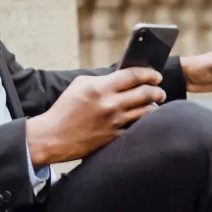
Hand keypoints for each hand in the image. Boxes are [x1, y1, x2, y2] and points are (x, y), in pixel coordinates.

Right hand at [26, 67, 166, 165]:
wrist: (52, 137)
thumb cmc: (65, 108)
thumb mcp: (80, 85)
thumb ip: (103, 79)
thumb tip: (125, 76)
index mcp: (101, 87)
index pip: (134, 75)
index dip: (149, 74)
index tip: (156, 75)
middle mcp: (110, 104)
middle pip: (146, 93)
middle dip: (157, 90)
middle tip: (159, 90)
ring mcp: (114, 122)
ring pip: (147, 111)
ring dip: (154, 106)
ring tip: (155, 103)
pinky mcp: (114, 137)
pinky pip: (137, 127)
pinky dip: (144, 122)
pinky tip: (144, 118)